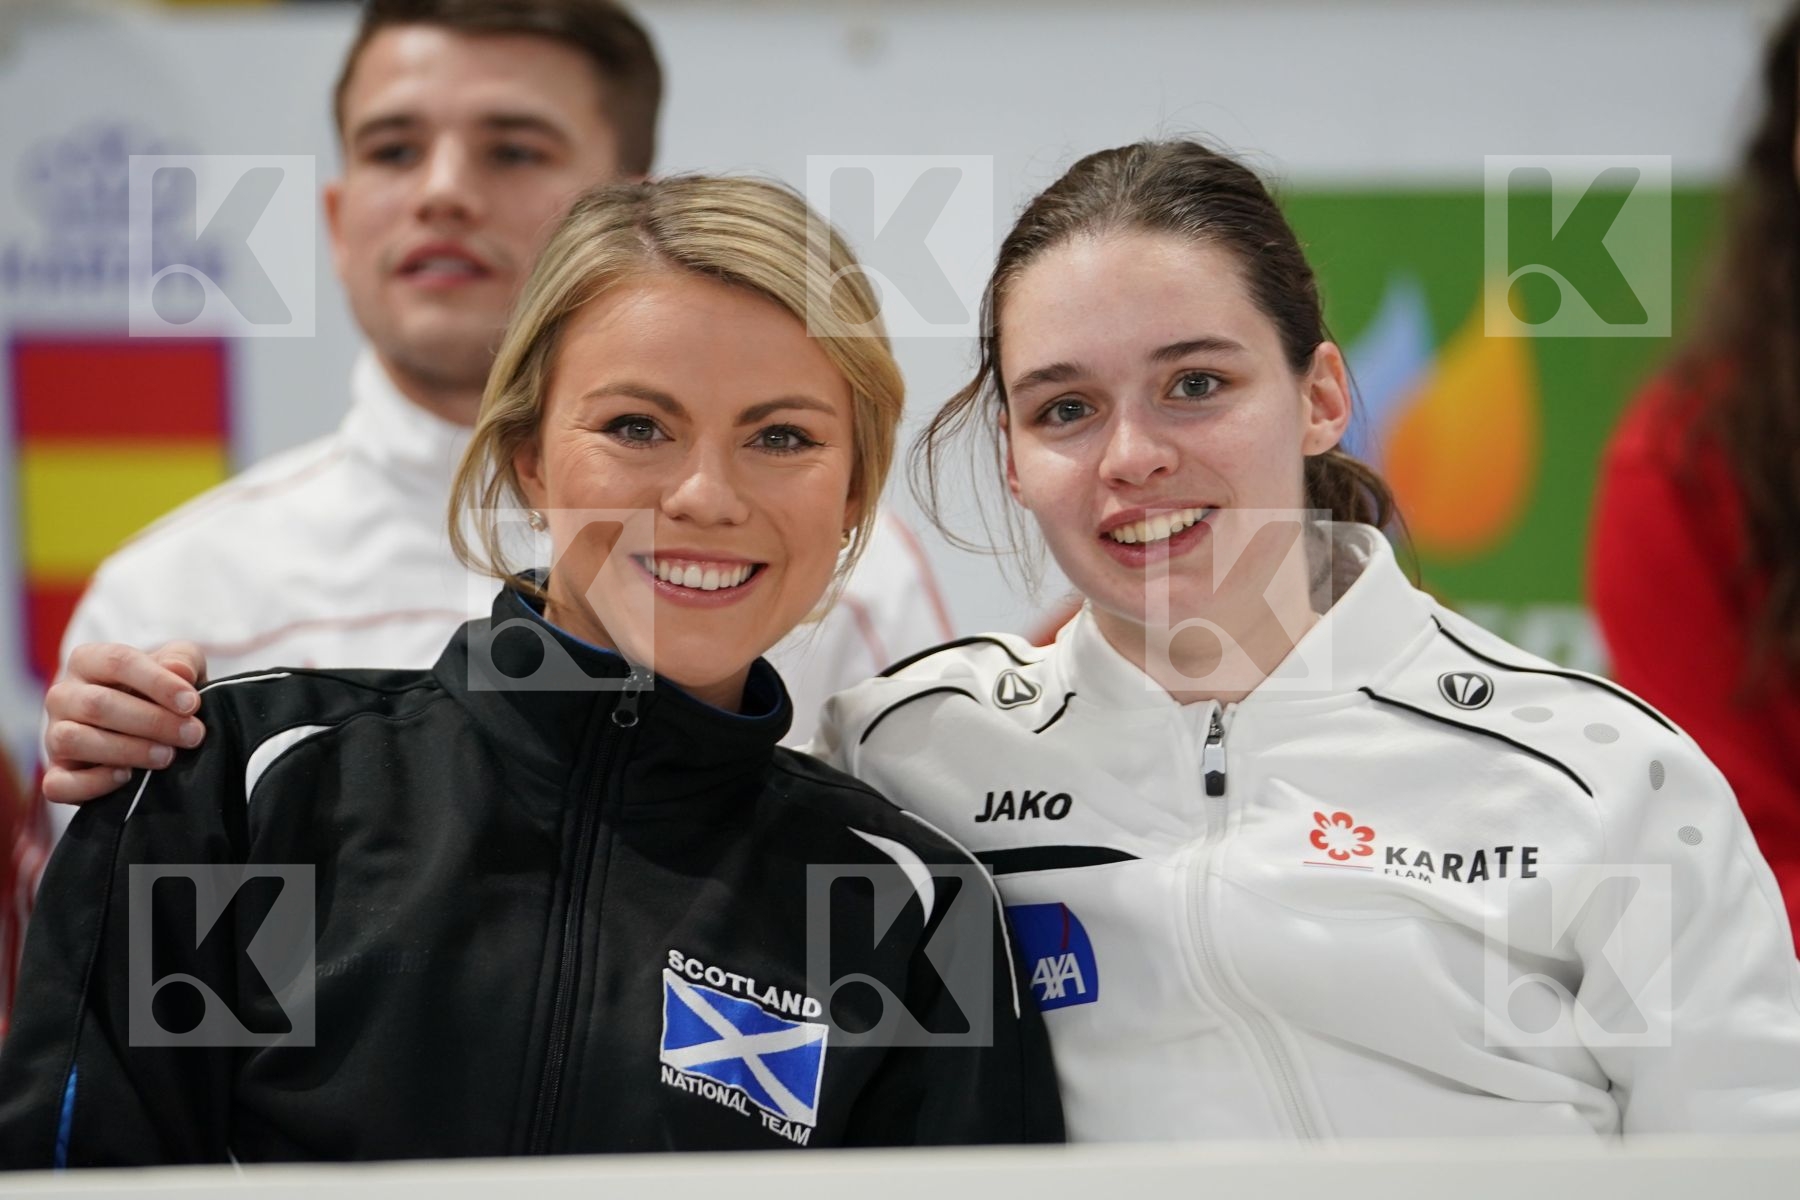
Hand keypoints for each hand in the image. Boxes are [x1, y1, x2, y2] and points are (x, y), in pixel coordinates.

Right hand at [42, 641, 208, 803]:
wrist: (149, 729)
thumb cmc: (161, 690)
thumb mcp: (179, 665)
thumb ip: (182, 660)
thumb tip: (179, 671)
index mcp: (88, 660)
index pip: (117, 662)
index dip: (158, 682)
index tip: (192, 703)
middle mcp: (63, 696)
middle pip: (96, 703)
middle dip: (151, 721)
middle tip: (192, 735)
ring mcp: (54, 735)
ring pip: (72, 740)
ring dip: (126, 750)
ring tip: (166, 756)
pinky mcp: (56, 775)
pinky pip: (59, 783)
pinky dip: (93, 783)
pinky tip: (127, 776)